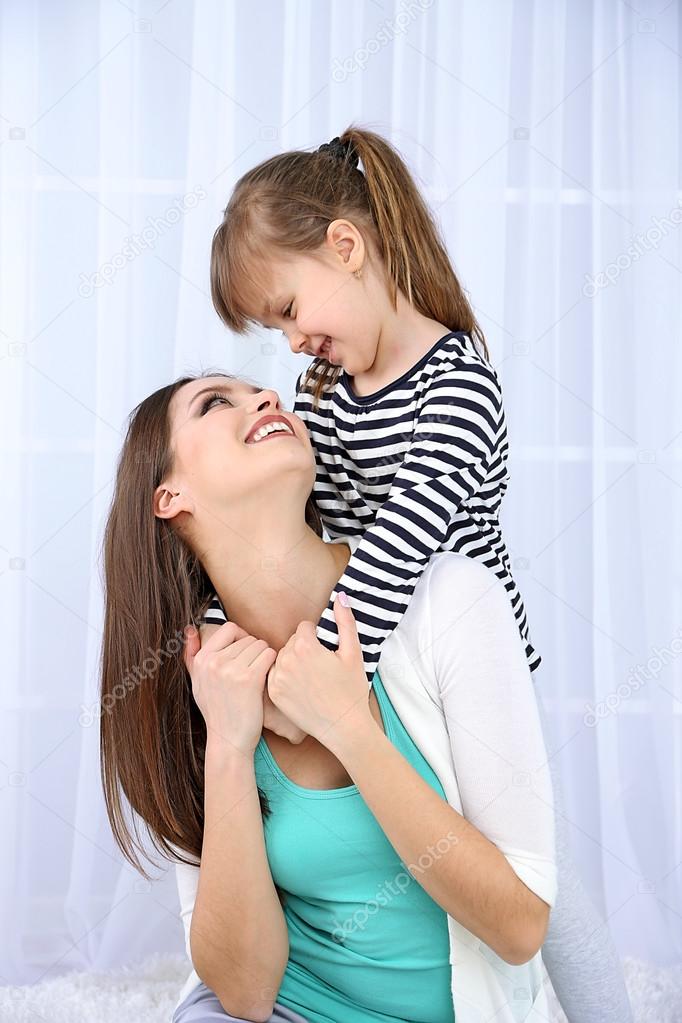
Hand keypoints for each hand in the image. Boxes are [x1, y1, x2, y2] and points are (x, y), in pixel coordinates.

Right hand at [183, 621, 275, 756]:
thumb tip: (190, 629)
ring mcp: (230, 670)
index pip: (229, 628)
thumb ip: (192, 656)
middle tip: (254, 670)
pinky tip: (267, 678)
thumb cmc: (216, 711)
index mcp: (201, 660)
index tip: (246, 652)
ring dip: (265, 658)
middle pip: (248, 638)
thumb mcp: (197, 683)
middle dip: (255, 651)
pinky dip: (273, 665)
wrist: (228, 740)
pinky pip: (269, 656)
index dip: (242, 637)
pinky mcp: (249, 679)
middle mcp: (213, 662)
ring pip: (260, 645)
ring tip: (260, 675)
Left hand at [266, 594, 372, 752]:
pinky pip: (274, 674)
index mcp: (305, 646)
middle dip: (304, 649)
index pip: (304, 628)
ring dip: (293, 662)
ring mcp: (277, 678)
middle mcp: (286, 660)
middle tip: (320, 667)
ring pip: (282, 657)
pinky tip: (300, 688)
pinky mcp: (273, 694)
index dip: (318, 639)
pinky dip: (284, 677)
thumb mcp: (353, 652)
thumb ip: (345, 622)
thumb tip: (340, 596)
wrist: (344, 727)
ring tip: (310, 678)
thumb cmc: (351, 690)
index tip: (326, 653)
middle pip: (292, 642)